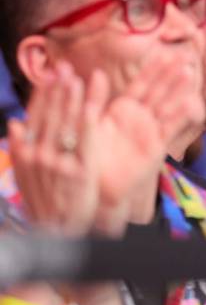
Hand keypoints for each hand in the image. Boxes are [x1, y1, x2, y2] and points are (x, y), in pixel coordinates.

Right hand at [8, 62, 104, 236]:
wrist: (58, 235)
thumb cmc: (46, 206)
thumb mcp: (26, 179)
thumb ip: (21, 151)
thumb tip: (16, 123)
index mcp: (26, 155)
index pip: (35, 118)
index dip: (43, 96)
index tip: (50, 77)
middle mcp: (39, 155)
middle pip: (50, 116)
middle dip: (57, 90)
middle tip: (64, 69)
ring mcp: (59, 162)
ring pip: (66, 122)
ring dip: (70, 97)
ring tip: (76, 77)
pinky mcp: (80, 170)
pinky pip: (85, 138)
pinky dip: (87, 117)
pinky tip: (90, 102)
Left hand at [93, 55, 205, 215]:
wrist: (98, 186)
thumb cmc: (92, 156)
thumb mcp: (91, 122)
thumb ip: (96, 99)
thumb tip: (99, 73)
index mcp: (123, 110)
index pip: (141, 84)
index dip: (153, 70)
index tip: (165, 53)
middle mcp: (139, 119)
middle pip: (158, 92)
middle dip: (170, 75)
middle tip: (183, 58)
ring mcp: (150, 132)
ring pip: (166, 105)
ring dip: (178, 90)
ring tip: (189, 73)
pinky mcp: (157, 147)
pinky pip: (170, 128)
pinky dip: (181, 116)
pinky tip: (192, 102)